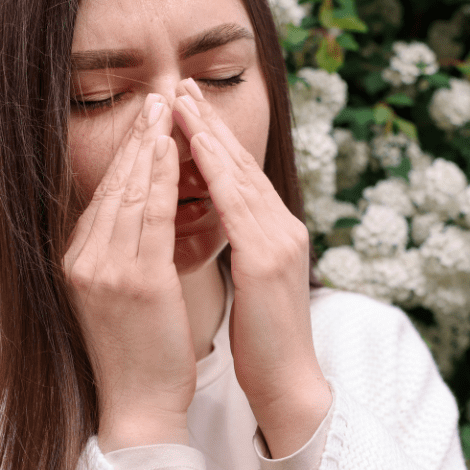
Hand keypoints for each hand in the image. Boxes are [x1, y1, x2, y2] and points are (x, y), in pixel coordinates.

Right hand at [64, 93, 196, 451]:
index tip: (144, 122)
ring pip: (127, 192)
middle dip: (136, 138)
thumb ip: (118, 255)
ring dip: (148, 145)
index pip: (102, 196)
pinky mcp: (132, 280)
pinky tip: (171, 148)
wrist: (138, 406)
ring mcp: (103, 269)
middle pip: (111, 185)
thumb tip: (133, 219)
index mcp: (78, 262)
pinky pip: (147, 215)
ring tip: (164, 108)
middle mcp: (83, 260)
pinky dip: (159, 177)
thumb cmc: (137, 353)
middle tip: (155, 97)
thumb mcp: (116, 298)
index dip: (125, 155)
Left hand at [172, 79, 331, 457]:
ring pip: (240, 174)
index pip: (239, 176)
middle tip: (181, 85)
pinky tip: (196, 146)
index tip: (185, 108)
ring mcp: (279, 240)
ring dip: (208, 133)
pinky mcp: (267, 260)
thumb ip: (240, 244)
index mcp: (274, 233)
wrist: (288, 384)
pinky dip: (217, 171)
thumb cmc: (261, 339)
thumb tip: (215, 220)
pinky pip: (238, 204)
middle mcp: (282, 227)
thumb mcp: (250, 281)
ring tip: (182, 100)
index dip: (213, 139)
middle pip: (241, 163)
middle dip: (209, 121)